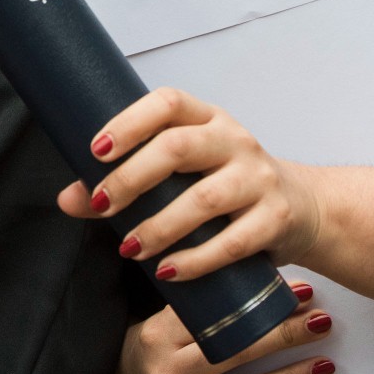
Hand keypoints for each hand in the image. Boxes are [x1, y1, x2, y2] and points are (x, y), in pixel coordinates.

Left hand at [58, 87, 323, 280]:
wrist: (304, 209)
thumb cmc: (225, 187)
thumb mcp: (183, 174)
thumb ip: (126, 181)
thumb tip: (69, 199)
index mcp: (206, 118)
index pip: (167, 102)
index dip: (128, 122)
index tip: (95, 150)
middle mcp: (234, 140)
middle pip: (178, 147)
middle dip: (133, 178)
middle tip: (103, 206)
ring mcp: (258, 177)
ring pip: (204, 199)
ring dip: (159, 227)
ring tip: (130, 248)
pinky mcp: (276, 218)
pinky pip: (233, 242)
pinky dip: (195, 260)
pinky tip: (168, 271)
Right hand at [106, 282, 336, 373]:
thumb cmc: (150, 347)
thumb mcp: (164, 317)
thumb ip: (204, 305)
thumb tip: (265, 285)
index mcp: (157, 336)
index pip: (212, 317)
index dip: (257, 305)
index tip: (295, 293)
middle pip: (231, 354)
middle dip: (281, 338)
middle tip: (319, 322)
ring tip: (324, 363)